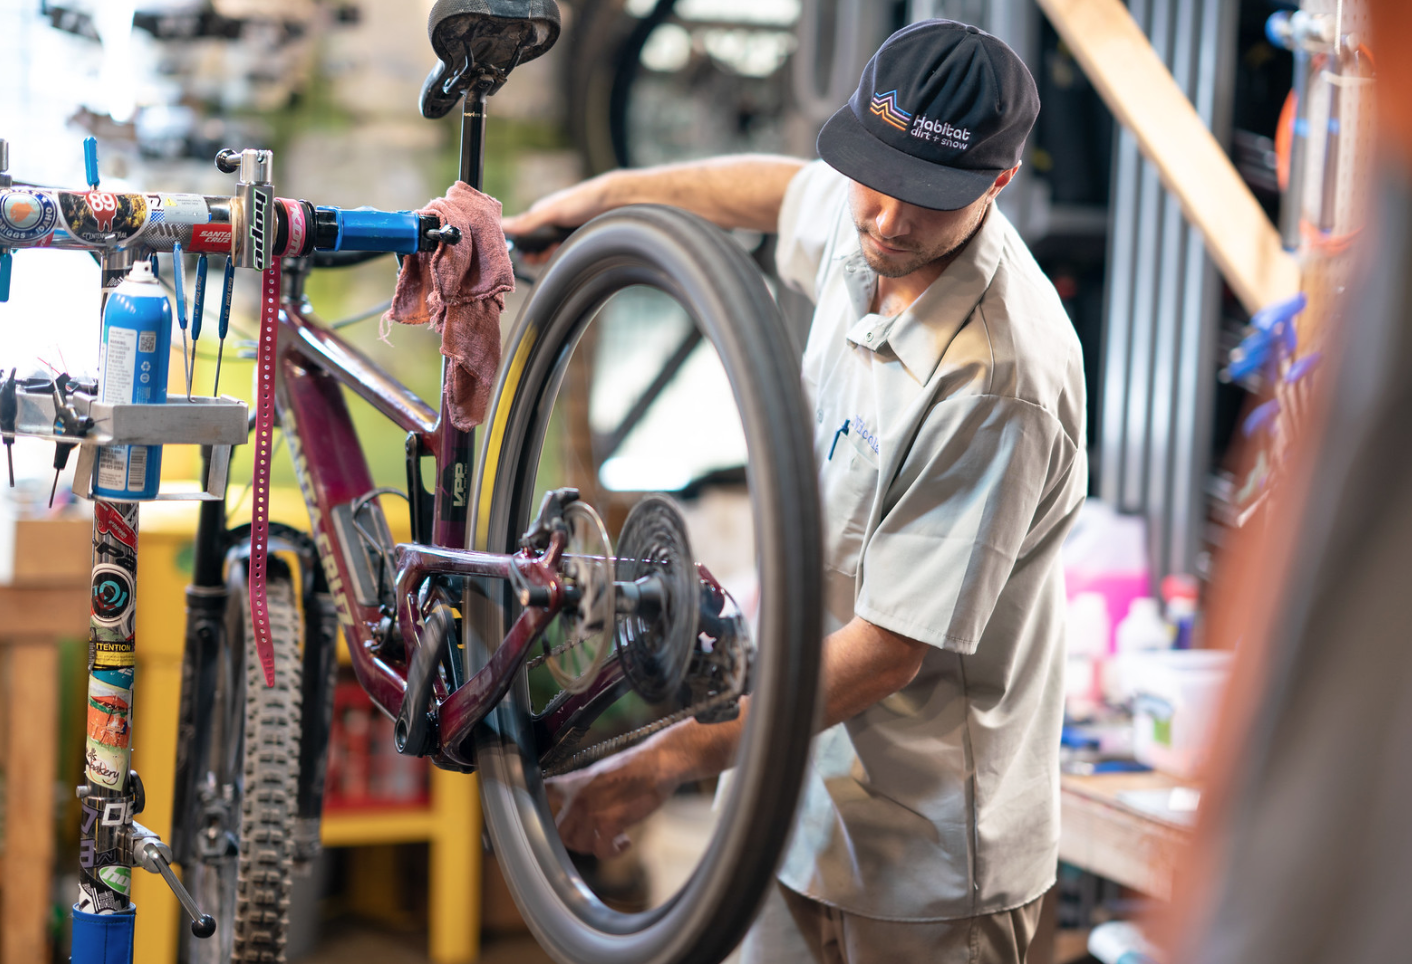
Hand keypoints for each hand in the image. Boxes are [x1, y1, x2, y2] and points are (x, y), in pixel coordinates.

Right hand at [502, 174, 616, 264]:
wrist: (616, 202)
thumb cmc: (583, 200)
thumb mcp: (552, 212)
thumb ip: (528, 221)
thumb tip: (504, 225)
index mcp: (540, 213)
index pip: (521, 234)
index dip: (520, 246)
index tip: (522, 255)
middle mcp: (550, 223)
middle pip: (536, 247)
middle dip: (536, 254)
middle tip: (539, 257)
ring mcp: (563, 232)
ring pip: (550, 252)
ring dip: (551, 255)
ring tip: (556, 251)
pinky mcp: (576, 240)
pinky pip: (565, 253)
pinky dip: (564, 254)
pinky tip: (567, 252)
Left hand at [546, 740, 681, 859]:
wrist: (657, 764)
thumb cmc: (636, 767)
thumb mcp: (602, 772)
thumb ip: (586, 789)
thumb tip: (579, 808)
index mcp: (574, 781)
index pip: (544, 791)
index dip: (540, 806)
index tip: (544, 817)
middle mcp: (577, 797)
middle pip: (560, 832)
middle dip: (577, 840)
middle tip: (595, 837)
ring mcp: (591, 811)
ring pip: (580, 845)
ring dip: (597, 846)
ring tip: (616, 837)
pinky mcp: (609, 823)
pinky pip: (601, 851)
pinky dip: (613, 851)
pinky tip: (625, 842)